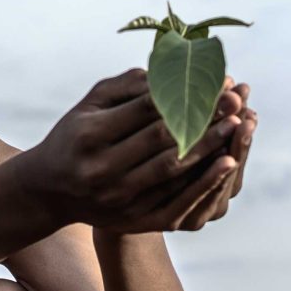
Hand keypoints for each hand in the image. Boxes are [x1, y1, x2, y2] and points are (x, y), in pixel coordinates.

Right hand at [18, 69, 247, 233]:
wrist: (51, 190)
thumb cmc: (77, 136)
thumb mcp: (91, 104)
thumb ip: (129, 86)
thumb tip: (173, 70)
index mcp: (90, 134)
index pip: (145, 110)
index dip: (183, 93)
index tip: (213, 81)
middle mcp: (102, 168)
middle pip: (163, 138)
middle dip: (204, 117)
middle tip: (236, 100)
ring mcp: (117, 197)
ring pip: (173, 169)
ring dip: (210, 146)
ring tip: (239, 124)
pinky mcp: (131, 220)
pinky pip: (175, 200)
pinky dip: (204, 182)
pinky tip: (228, 163)